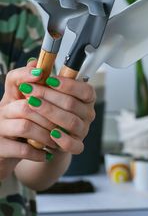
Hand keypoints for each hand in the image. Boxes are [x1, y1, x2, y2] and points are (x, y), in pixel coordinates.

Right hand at [0, 64, 56, 179]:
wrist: (4, 155)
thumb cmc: (22, 128)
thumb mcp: (30, 108)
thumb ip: (41, 91)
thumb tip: (49, 68)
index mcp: (11, 97)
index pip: (13, 79)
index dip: (25, 74)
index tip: (41, 74)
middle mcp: (3, 110)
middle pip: (26, 105)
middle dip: (49, 116)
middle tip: (64, 124)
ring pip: (25, 126)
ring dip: (45, 135)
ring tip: (57, 141)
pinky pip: (20, 149)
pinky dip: (37, 153)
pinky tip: (47, 155)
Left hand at [18, 60, 95, 154]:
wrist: (46, 134)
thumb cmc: (49, 107)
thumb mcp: (47, 90)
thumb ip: (42, 77)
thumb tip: (34, 64)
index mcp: (87, 98)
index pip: (85, 90)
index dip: (68, 84)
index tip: (49, 79)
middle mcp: (88, 113)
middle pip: (72, 104)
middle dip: (49, 95)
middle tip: (31, 90)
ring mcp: (83, 130)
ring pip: (71, 122)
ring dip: (50, 112)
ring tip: (32, 104)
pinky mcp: (77, 145)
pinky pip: (74, 145)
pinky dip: (62, 139)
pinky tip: (50, 132)